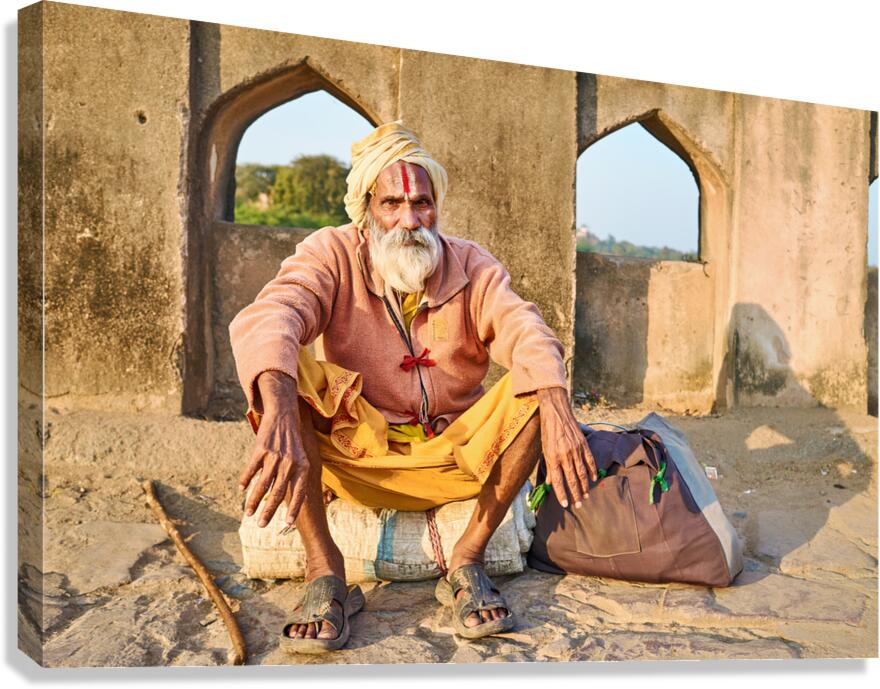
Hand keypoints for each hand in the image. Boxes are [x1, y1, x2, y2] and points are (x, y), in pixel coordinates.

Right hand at [238, 372, 309, 527]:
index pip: (300, 492)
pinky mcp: (261, 450)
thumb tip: (290, 498)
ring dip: (254, 501)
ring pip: (263, 484)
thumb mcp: (301, 457)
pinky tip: (241, 489)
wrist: (284, 415)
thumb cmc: (293, 441)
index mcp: (302, 466)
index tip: (288, 523)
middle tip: (261, 525)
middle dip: (269, 511)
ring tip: (248, 514)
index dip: (294, 508)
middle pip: (278, 492)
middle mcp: (290, 463)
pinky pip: (251, 470)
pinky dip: (245, 481)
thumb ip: (296, 476)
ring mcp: (275, 457)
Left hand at [537, 386, 597, 508]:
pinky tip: (592, 479)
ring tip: (585, 496)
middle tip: (579, 505)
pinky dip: (591, 471)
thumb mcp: (544, 449)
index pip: (557, 480)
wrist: (556, 412)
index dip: (561, 493)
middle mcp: (564, 455)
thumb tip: (550, 482)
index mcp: (553, 457)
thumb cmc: (548, 430)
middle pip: (572, 479)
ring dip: (584, 486)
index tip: (565, 504)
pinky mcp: (583, 444)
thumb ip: (548, 466)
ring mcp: (575, 449)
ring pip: (582, 472)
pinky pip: (589, 460)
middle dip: (575, 494)